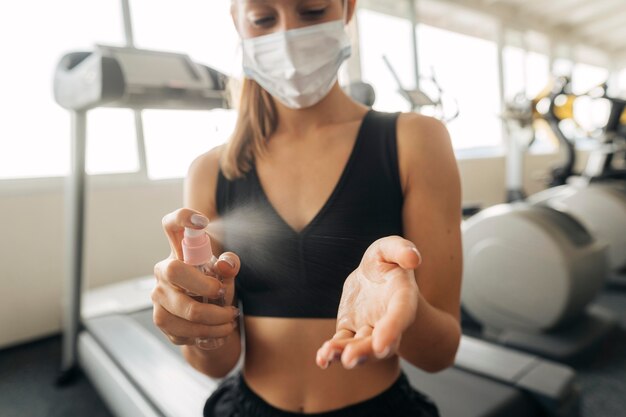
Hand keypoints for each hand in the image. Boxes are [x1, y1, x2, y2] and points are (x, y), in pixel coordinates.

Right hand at [152, 208, 240, 345]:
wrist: (206, 322)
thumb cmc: (213, 288)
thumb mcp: (225, 274)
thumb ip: (229, 265)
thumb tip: (225, 266)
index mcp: (179, 251)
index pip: (172, 225)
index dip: (183, 218)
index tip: (202, 221)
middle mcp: (164, 270)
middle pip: (176, 271)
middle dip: (206, 286)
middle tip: (223, 293)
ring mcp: (158, 295)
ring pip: (185, 310)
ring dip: (215, 319)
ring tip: (229, 318)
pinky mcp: (160, 319)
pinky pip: (184, 330)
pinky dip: (208, 333)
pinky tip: (218, 330)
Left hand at [316, 236, 420, 368]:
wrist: (374, 275)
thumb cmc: (386, 261)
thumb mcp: (392, 248)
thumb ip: (401, 250)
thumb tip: (413, 259)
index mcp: (402, 300)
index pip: (400, 316)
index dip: (392, 329)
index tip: (380, 344)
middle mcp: (387, 320)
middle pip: (379, 342)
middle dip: (365, 352)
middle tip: (349, 358)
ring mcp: (368, 328)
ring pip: (359, 346)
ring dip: (344, 353)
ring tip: (328, 355)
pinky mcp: (350, 329)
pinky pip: (342, 342)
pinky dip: (332, 352)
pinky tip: (322, 359)